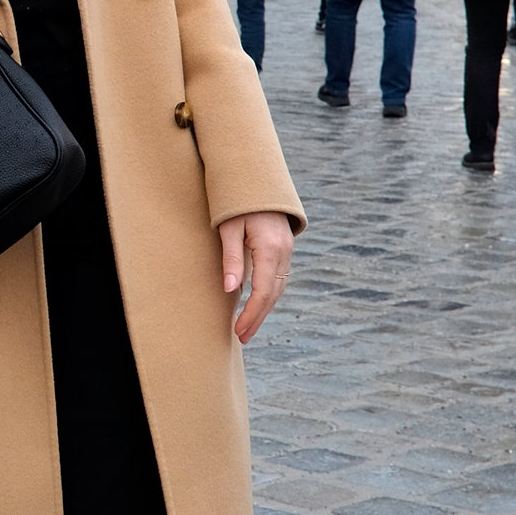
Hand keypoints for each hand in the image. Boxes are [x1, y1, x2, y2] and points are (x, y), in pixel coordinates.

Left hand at [220, 212, 293, 344]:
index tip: (238, 331)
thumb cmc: (236, 202)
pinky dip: (269, 294)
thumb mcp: (228, 228)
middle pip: (274, 294)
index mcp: (270, 248)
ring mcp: (287, 249)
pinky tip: (257, 304)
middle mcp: (284, 251)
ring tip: (247, 326)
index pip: (263, 291)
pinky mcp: (284, 247)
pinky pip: (279, 277)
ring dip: (265, 308)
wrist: (256, 177)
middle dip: (258, 317)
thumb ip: (230, 258)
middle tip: (242, 337)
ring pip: (279, 287)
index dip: (251, 314)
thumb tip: (230, 290)